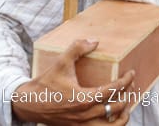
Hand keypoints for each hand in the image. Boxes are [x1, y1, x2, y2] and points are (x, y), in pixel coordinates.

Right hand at [12, 39, 134, 124]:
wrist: (27, 104)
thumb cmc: (45, 83)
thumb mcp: (61, 62)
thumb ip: (77, 49)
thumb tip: (94, 41)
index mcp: (84, 98)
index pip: (113, 90)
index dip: (126, 81)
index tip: (131, 73)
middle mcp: (85, 114)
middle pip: (116, 107)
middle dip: (127, 94)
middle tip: (131, 84)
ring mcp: (81, 124)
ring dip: (123, 115)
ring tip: (126, 103)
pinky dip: (111, 124)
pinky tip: (113, 115)